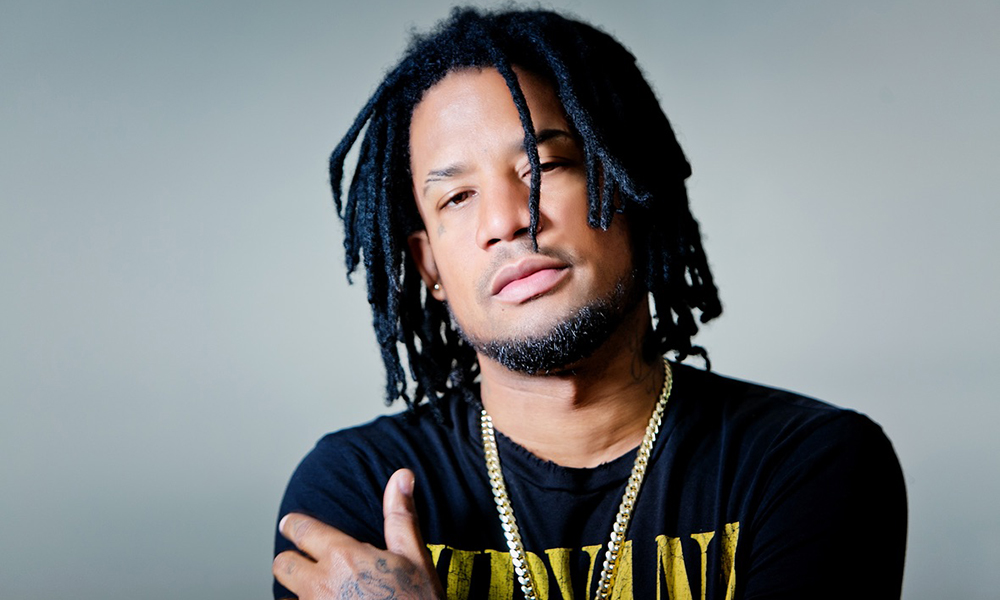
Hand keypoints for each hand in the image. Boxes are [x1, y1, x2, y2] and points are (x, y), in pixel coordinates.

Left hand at [273, 469, 442, 598]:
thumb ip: (400, 517)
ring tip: (315, 589)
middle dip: (293, 559)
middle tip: (305, 559)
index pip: (301, 530)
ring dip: (297, 590)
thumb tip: (401, 476)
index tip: (290, 523)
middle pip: (282, 563)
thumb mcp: (414, 558)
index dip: (293, 524)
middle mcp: (321, 584)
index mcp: (344, 557)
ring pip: (285, 595)